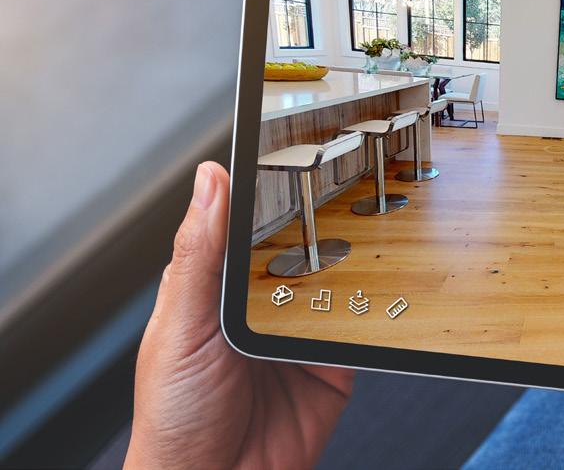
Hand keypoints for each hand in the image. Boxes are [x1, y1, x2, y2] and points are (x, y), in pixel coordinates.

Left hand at [125, 162, 352, 468]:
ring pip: (335, 284)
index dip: (265, 191)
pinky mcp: (332, 366)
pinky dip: (373, 313)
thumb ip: (201, 257)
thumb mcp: (182, 328)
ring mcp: (298, 336)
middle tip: (347, 188)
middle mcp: (258, 309)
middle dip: (322, 225)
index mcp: (215, 292)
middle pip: (300, 249)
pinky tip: (379, 295)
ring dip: (352, 267)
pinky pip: (359, 328)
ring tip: (372, 234)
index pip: (244, 225)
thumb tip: (209, 183)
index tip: (288, 153)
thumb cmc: (175, 421)